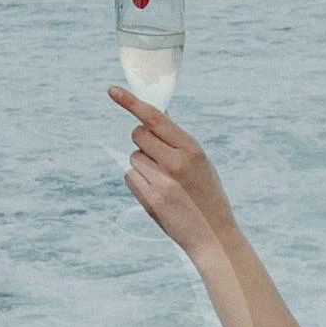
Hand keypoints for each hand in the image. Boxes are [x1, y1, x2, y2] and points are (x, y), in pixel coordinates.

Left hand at [112, 86, 239, 265]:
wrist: (213, 235)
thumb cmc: (207, 196)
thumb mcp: (201, 163)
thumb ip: (178, 142)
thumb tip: (154, 117)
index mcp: (192, 149)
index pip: (155, 117)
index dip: (131, 102)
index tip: (111, 91)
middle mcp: (176, 162)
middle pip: (138, 135)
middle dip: (143, 142)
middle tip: (159, 159)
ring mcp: (162, 181)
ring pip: (133, 157)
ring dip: (143, 165)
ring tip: (165, 182)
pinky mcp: (150, 199)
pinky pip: (130, 177)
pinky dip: (138, 182)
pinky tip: (157, 194)